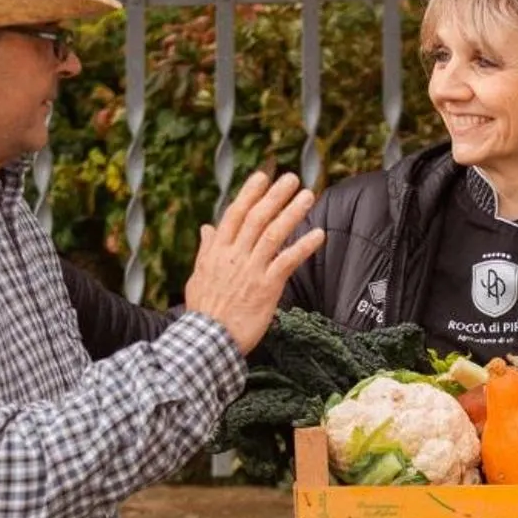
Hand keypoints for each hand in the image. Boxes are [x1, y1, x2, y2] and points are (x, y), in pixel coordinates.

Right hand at [183, 171, 324, 354]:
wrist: (208, 340)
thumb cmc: (203, 312)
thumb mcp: (198, 276)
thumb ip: (206, 249)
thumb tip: (207, 227)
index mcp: (217, 252)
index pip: (234, 215)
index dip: (249, 194)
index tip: (262, 176)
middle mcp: (234, 256)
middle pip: (257, 218)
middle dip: (275, 195)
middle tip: (291, 178)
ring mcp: (251, 270)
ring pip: (273, 234)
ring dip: (292, 213)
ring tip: (308, 196)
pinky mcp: (266, 287)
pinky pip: (287, 261)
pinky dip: (303, 247)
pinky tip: (319, 235)